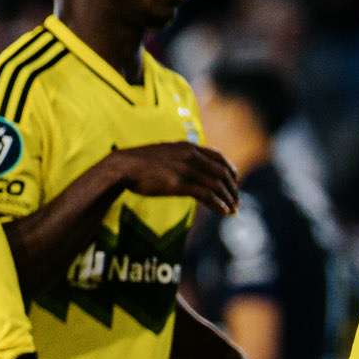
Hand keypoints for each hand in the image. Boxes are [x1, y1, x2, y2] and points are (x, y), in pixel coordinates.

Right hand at [108, 142, 240, 214]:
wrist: (122, 167)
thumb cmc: (139, 163)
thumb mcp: (163, 154)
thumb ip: (178, 158)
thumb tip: (185, 168)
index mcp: (187, 147)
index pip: (218, 157)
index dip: (230, 170)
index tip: (234, 182)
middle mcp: (190, 156)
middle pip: (222, 172)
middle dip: (232, 188)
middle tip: (236, 201)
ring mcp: (185, 169)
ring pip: (217, 184)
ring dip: (228, 198)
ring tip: (233, 210)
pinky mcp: (178, 184)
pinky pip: (206, 194)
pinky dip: (218, 204)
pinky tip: (224, 211)